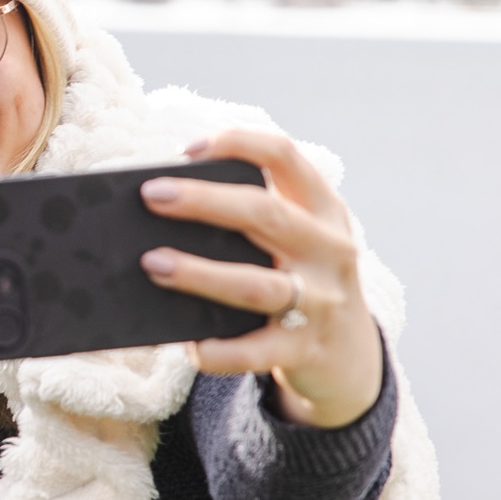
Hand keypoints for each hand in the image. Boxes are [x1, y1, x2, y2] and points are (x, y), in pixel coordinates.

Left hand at [138, 129, 384, 428]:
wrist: (349, 356)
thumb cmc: (299, 280)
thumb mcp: (296, 240)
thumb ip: (253, 220)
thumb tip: (165, 210)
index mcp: (323, 210)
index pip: (285, 156)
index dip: (238, 143)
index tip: (188, 149)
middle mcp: (328, 250)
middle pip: (265, 214)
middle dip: (204, 202)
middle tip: (151, 196)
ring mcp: (320, 302)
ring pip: (256, 285)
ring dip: (200, 274)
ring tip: (152, 263)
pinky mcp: (304, 350)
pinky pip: (255, 351)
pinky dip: (220, 349)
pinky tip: (190, 345)